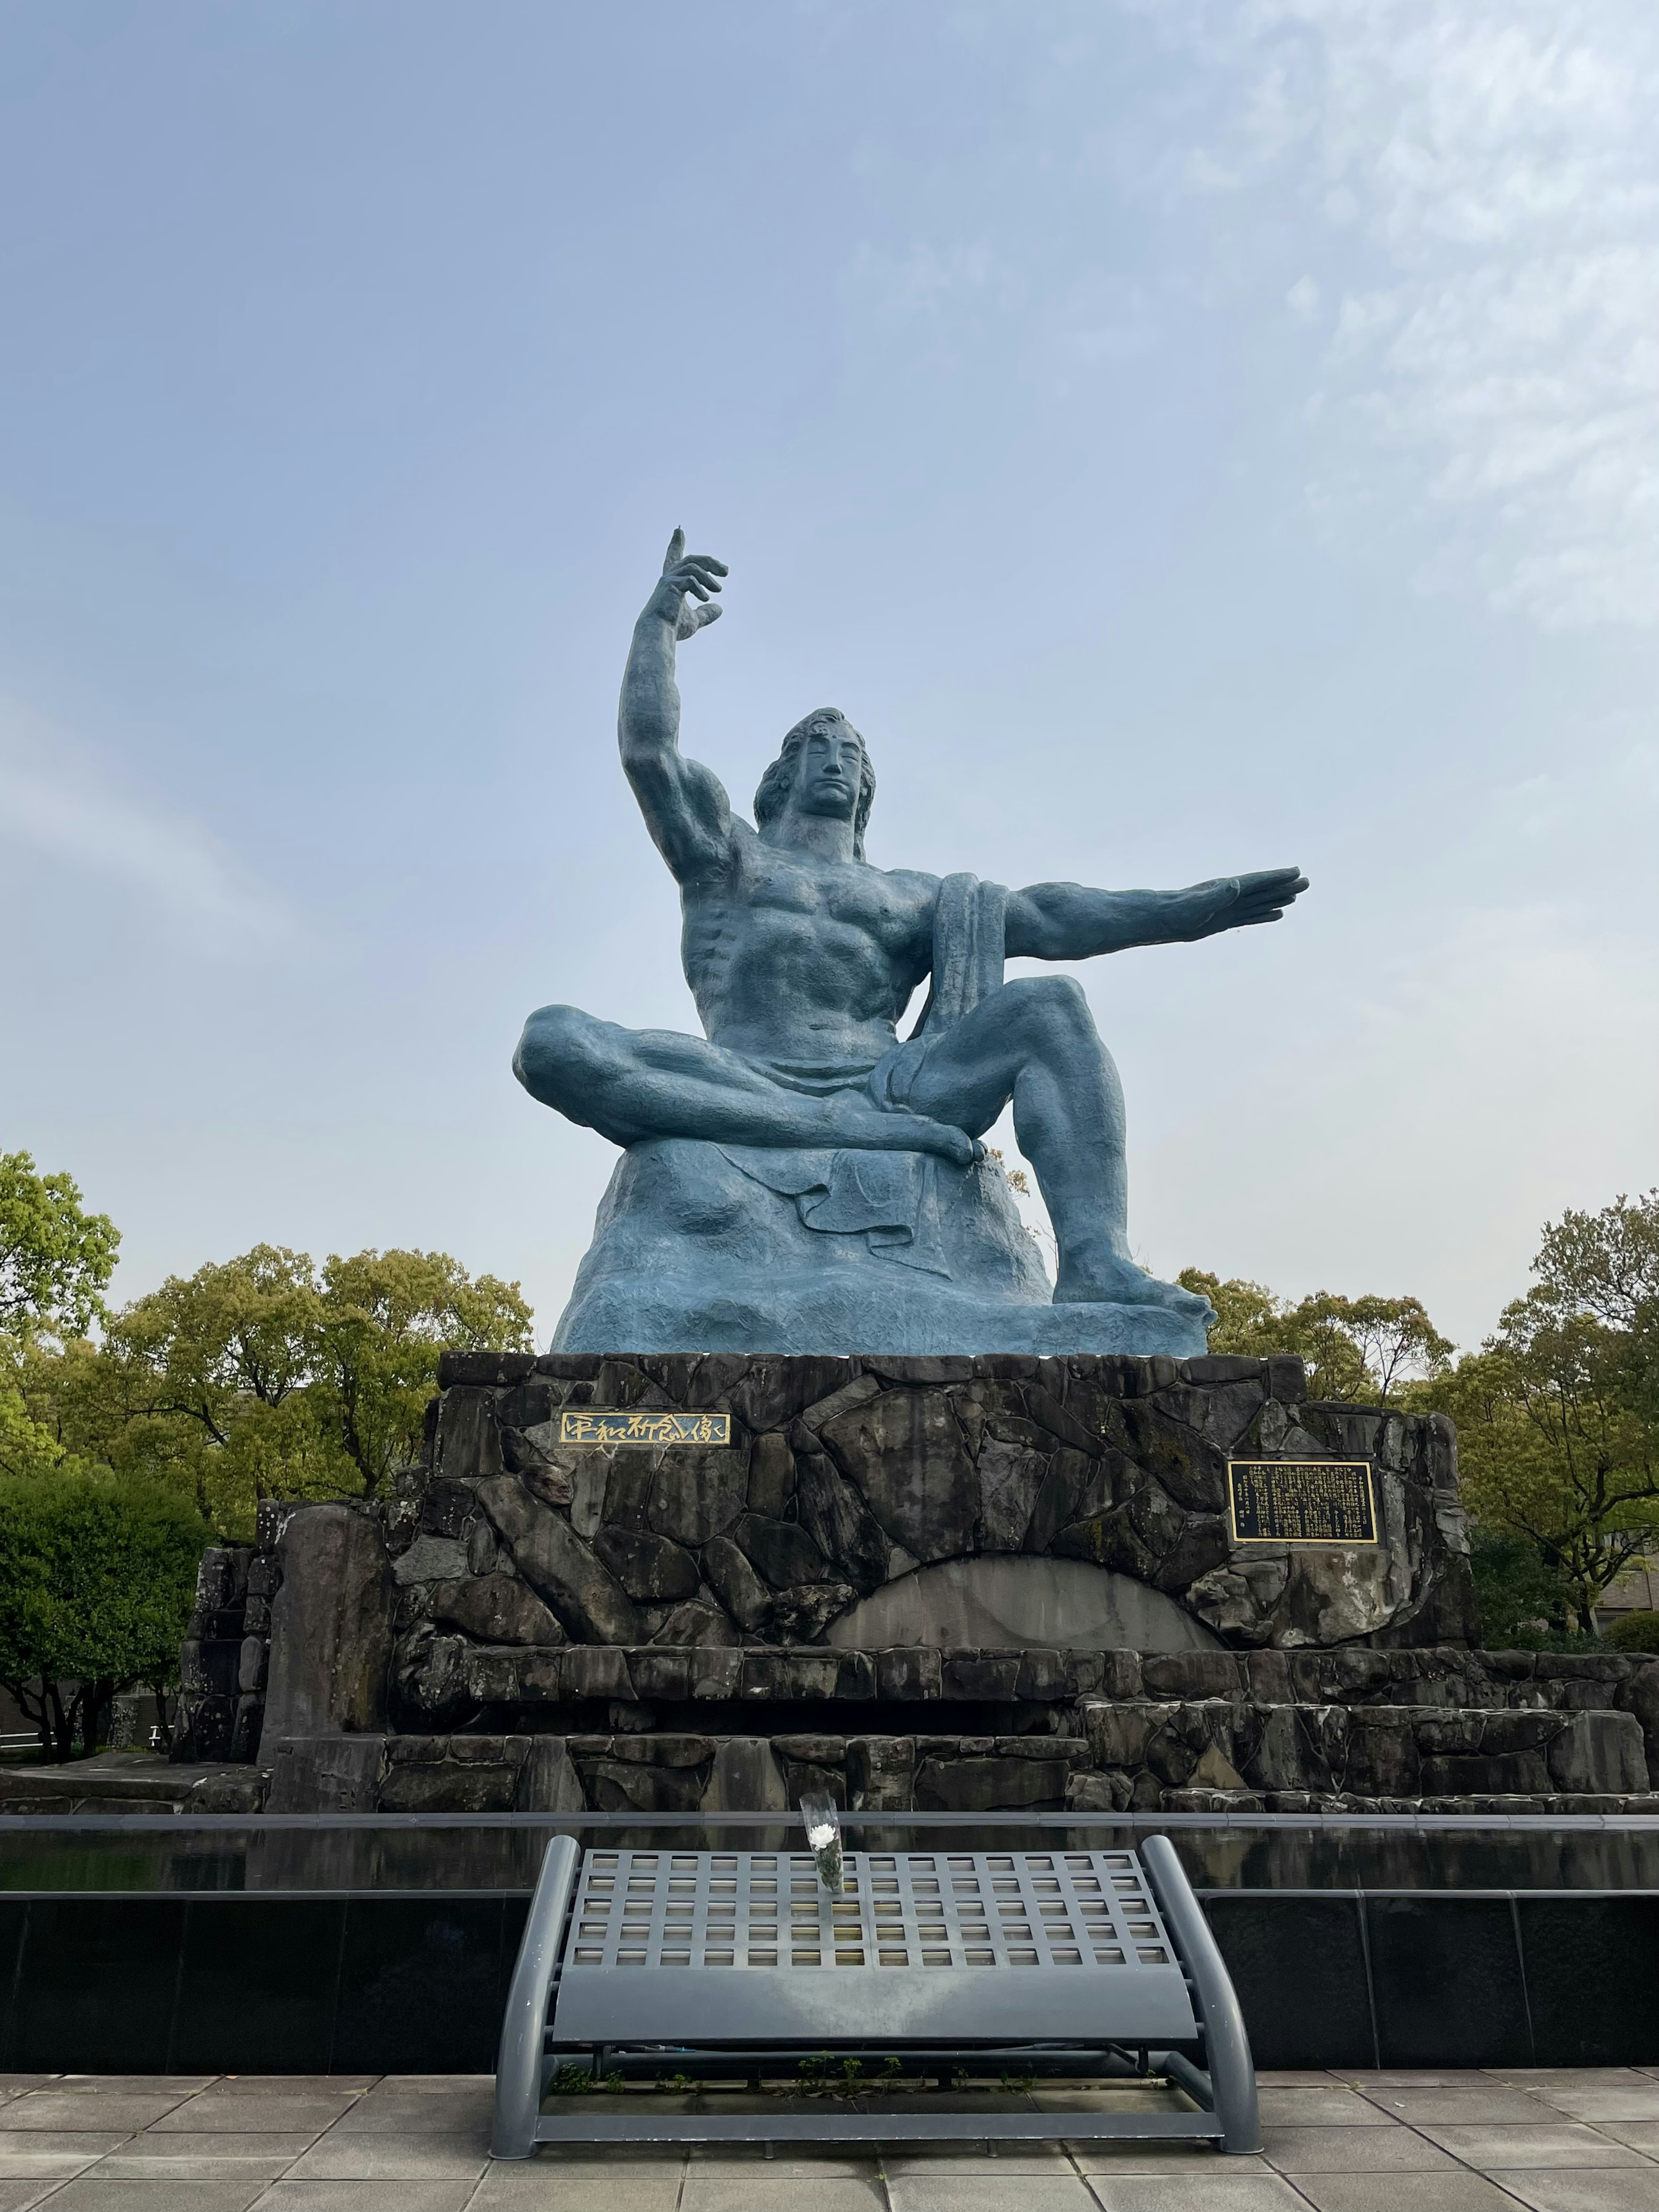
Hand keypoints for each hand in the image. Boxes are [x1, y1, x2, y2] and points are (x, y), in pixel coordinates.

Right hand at [644, 527, 728, 640]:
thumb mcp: (695, 620)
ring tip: (719, 589)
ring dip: (709, 576)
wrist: (659, 633)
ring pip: (693, 566)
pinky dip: (701, 588)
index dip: (676, 544)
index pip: (675, 559)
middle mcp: (669, 577)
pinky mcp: (670, 584)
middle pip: (692, 559)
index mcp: (672, 582)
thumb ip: (706, 613)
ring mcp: (668, 579)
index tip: (679, 531)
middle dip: (710, 561)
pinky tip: (706, 598)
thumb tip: (720, 608)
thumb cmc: (672, 627)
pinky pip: (690, 579)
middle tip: (726, 571)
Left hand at [1175, 866, 1308, 939]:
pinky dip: (1265, 915)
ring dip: (1278, 898)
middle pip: (1263, 890)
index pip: (1258, 881)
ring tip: (1296, 895)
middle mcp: (1230, 896)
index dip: (1277, 877)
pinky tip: (1277, 914)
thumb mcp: (1198, 904)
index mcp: (1227, 889)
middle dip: (1284, 886)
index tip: (1296, 871)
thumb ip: (1218, 895)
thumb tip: (1237, 884)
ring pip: (1260, 902)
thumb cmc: (1177, 912)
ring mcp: (1228, 907)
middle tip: (1306, 881)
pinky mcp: (1224, 919)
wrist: (1162, 920)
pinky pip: (1250, 916)